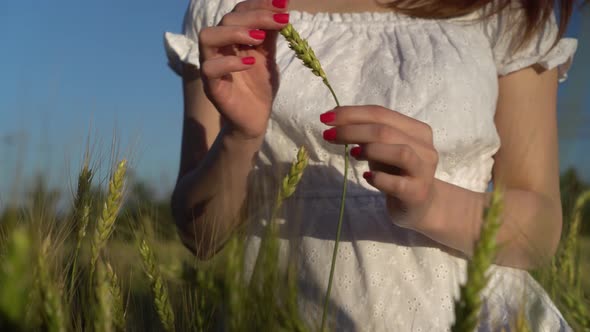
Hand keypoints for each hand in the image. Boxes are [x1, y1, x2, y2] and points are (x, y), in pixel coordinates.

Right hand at [198, 0, 289, 139]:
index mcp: (231, 38)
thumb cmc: (259, 87)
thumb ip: (271, 34)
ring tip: (259, 38)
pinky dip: (230, 62)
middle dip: (254, 16)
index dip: (259, 4)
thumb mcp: (268, 56)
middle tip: (279, 21)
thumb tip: (282, 7)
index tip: (283, 4)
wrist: (256, 118)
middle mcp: (218, 48)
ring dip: (234, 32)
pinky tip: (251, 63)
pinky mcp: (211, 86)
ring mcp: (211, 66)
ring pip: (207, 36)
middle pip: (226, 20)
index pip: (239, 12)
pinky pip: (209, 68)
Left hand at [320, 105, 439, 232]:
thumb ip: (365, 134)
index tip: (326, 117)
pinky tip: (366, 177)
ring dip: (370, 150)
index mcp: (417, 130)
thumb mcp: (381, 149)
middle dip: (352, 130)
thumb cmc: (396, 172)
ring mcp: (423, 171)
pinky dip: (379, 178)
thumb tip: (335, 118)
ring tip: (352, 154)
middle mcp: (425, 147)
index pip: (381, 114)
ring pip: (400, 152)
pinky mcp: (417, 193)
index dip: (352, 113)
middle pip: (386, 131)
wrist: (420, 205)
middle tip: (328, 135)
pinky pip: (397, 183)